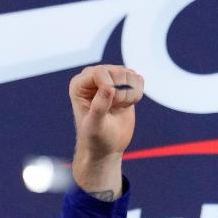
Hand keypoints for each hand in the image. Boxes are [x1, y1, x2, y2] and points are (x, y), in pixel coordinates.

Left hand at [68, 64, 142, 196]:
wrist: (107, 146)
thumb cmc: (95, 138)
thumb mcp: (94, 126)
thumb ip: (99, 107)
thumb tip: (108, 88)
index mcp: (79, 84)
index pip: (100, 72)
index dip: (110, 86)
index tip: (112, 104)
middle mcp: (94, 77)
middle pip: (118, 72)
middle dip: (121, 92)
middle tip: (114, 108)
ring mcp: (110, 78)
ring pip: (130, 74)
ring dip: (130, 94)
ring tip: (120, 107)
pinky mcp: (124, 83)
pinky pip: (138, 79)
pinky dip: (137, 93)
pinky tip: (127, 104)